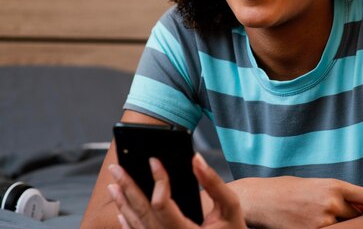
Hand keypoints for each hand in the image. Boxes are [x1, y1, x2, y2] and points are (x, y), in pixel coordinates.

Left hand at [107, 154, 245, 228]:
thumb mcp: (230, 206)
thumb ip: (214, 182)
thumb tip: (196, 158)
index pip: (162, 205)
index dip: (158, 181)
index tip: (154, 160)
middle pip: (142, 213)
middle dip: (128, 187)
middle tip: (116, 167)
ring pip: (136, 225)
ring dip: (123, 203)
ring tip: (114, 184)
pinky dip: (127, 222)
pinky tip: (121, 210)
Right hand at [231, 176, 362, 228]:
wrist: (261, 200)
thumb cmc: (288, 190)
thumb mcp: (316, 185)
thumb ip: (337, 194)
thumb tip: (359, 206)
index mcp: (334, 186)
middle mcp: (331, 203)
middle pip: (358, 216)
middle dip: (359, 218)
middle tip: (361, 218)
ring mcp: (323, 221)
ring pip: (347, 228)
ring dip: (345, 226)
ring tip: (333, 219)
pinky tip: (327, 226)